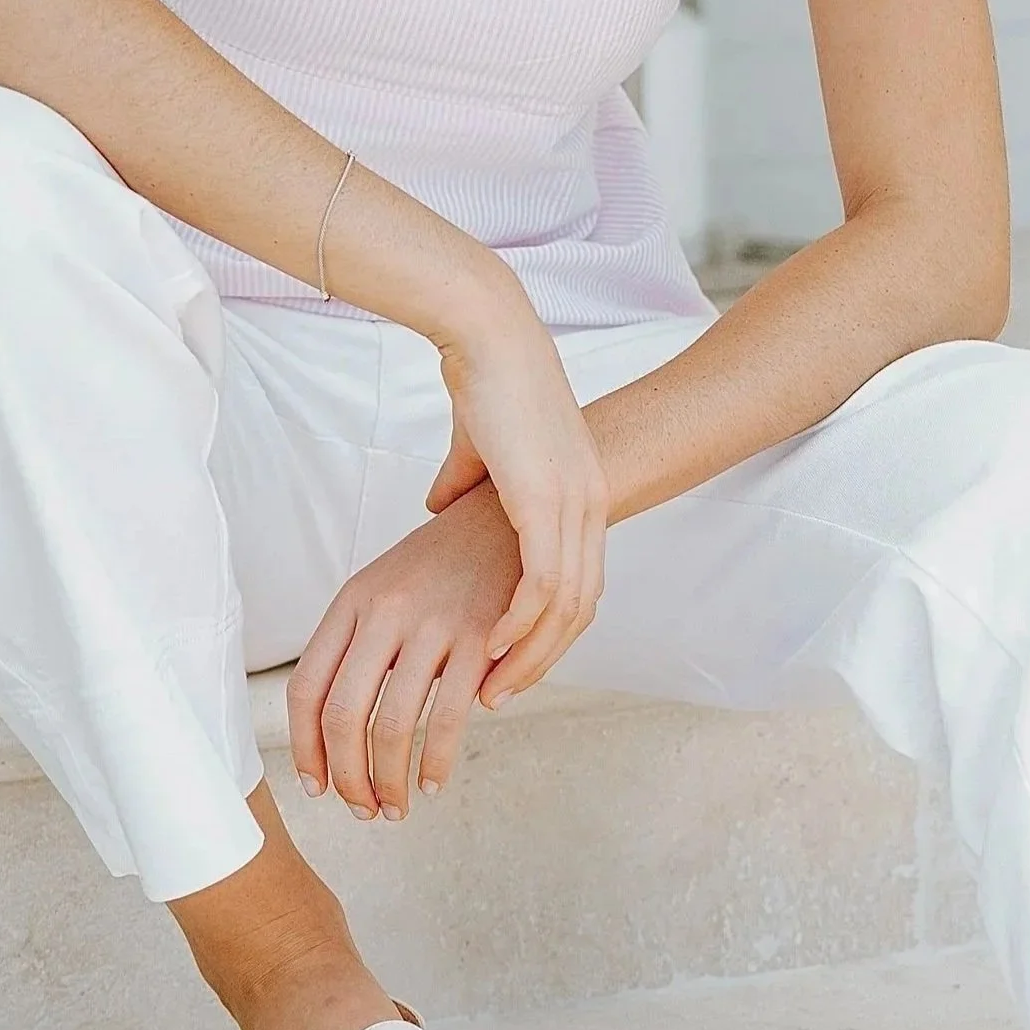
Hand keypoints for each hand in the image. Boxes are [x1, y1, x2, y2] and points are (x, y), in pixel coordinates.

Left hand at [287, 486, 522, 817]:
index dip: (305, 748)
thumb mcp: (384, 586)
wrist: (509, 516)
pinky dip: (436, 762)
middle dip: (347, 776)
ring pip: (394, 725)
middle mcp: (385, 611)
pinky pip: (449, 718)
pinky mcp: (481, 638)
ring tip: (396, 807)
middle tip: (360, 808)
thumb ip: (357, 642)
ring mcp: (433, 623)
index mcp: (352, 601)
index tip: (316, 784)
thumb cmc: (443, 562)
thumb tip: (332, 726)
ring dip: (390, 781)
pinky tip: (434, 781)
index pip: (307, 689)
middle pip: (344, 715)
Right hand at [427, 311, 610, 707]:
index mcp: (582, 494)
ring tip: (493, 686)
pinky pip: (545, 585)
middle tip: (502, 693)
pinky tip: (490, 647)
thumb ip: (466, 483)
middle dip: (543, 656)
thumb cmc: (485, 383)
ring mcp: (575, 504)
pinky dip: (520, 624)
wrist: (489, 336)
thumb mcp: (479, 449)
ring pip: (566, 606)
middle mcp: (591, 504)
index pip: (578, 582)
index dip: (547, 627)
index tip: (509, 659)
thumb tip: (438, 509)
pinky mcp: (548, 502)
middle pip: (581, 606)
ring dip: (530, 652)